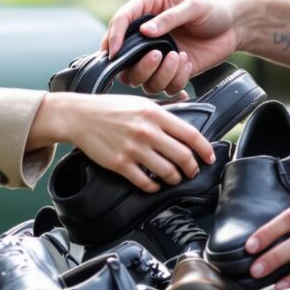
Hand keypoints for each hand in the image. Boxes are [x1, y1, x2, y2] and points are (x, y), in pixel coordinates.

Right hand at [40, 93, 216, 193]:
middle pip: (183, 157)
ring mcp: (134, 149)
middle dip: (192, 168)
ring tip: (173, 178)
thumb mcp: (141, 102)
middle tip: (191, 171)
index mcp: (155, 114)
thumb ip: (165, 110)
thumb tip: (187, 109)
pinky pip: (145, 182)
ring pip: (167, 172)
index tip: (209, 158)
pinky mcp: (120, 163)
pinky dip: (153, 187)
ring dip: (174, 179)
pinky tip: (154, 185)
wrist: (80, 116)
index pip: (190, 135)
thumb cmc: (110, 108)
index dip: (205, 149)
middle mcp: (147, 131)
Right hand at [105, 0, 241, 93]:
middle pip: (125, 59)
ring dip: (160, 73)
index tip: (113, 51)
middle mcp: (148, 33)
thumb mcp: (193, 6)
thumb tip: (145, 31)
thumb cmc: (213, 8)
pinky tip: (188, 64)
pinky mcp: (171, 71)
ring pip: (143, 78)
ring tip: (179, 57)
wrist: (235, 27)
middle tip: (158, 55)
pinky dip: (176, 79)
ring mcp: (158, 54)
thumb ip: (169, 18)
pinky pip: (165, 86)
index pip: (120, 21)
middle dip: (139, 64)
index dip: (113, 36)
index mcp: (148, 7)